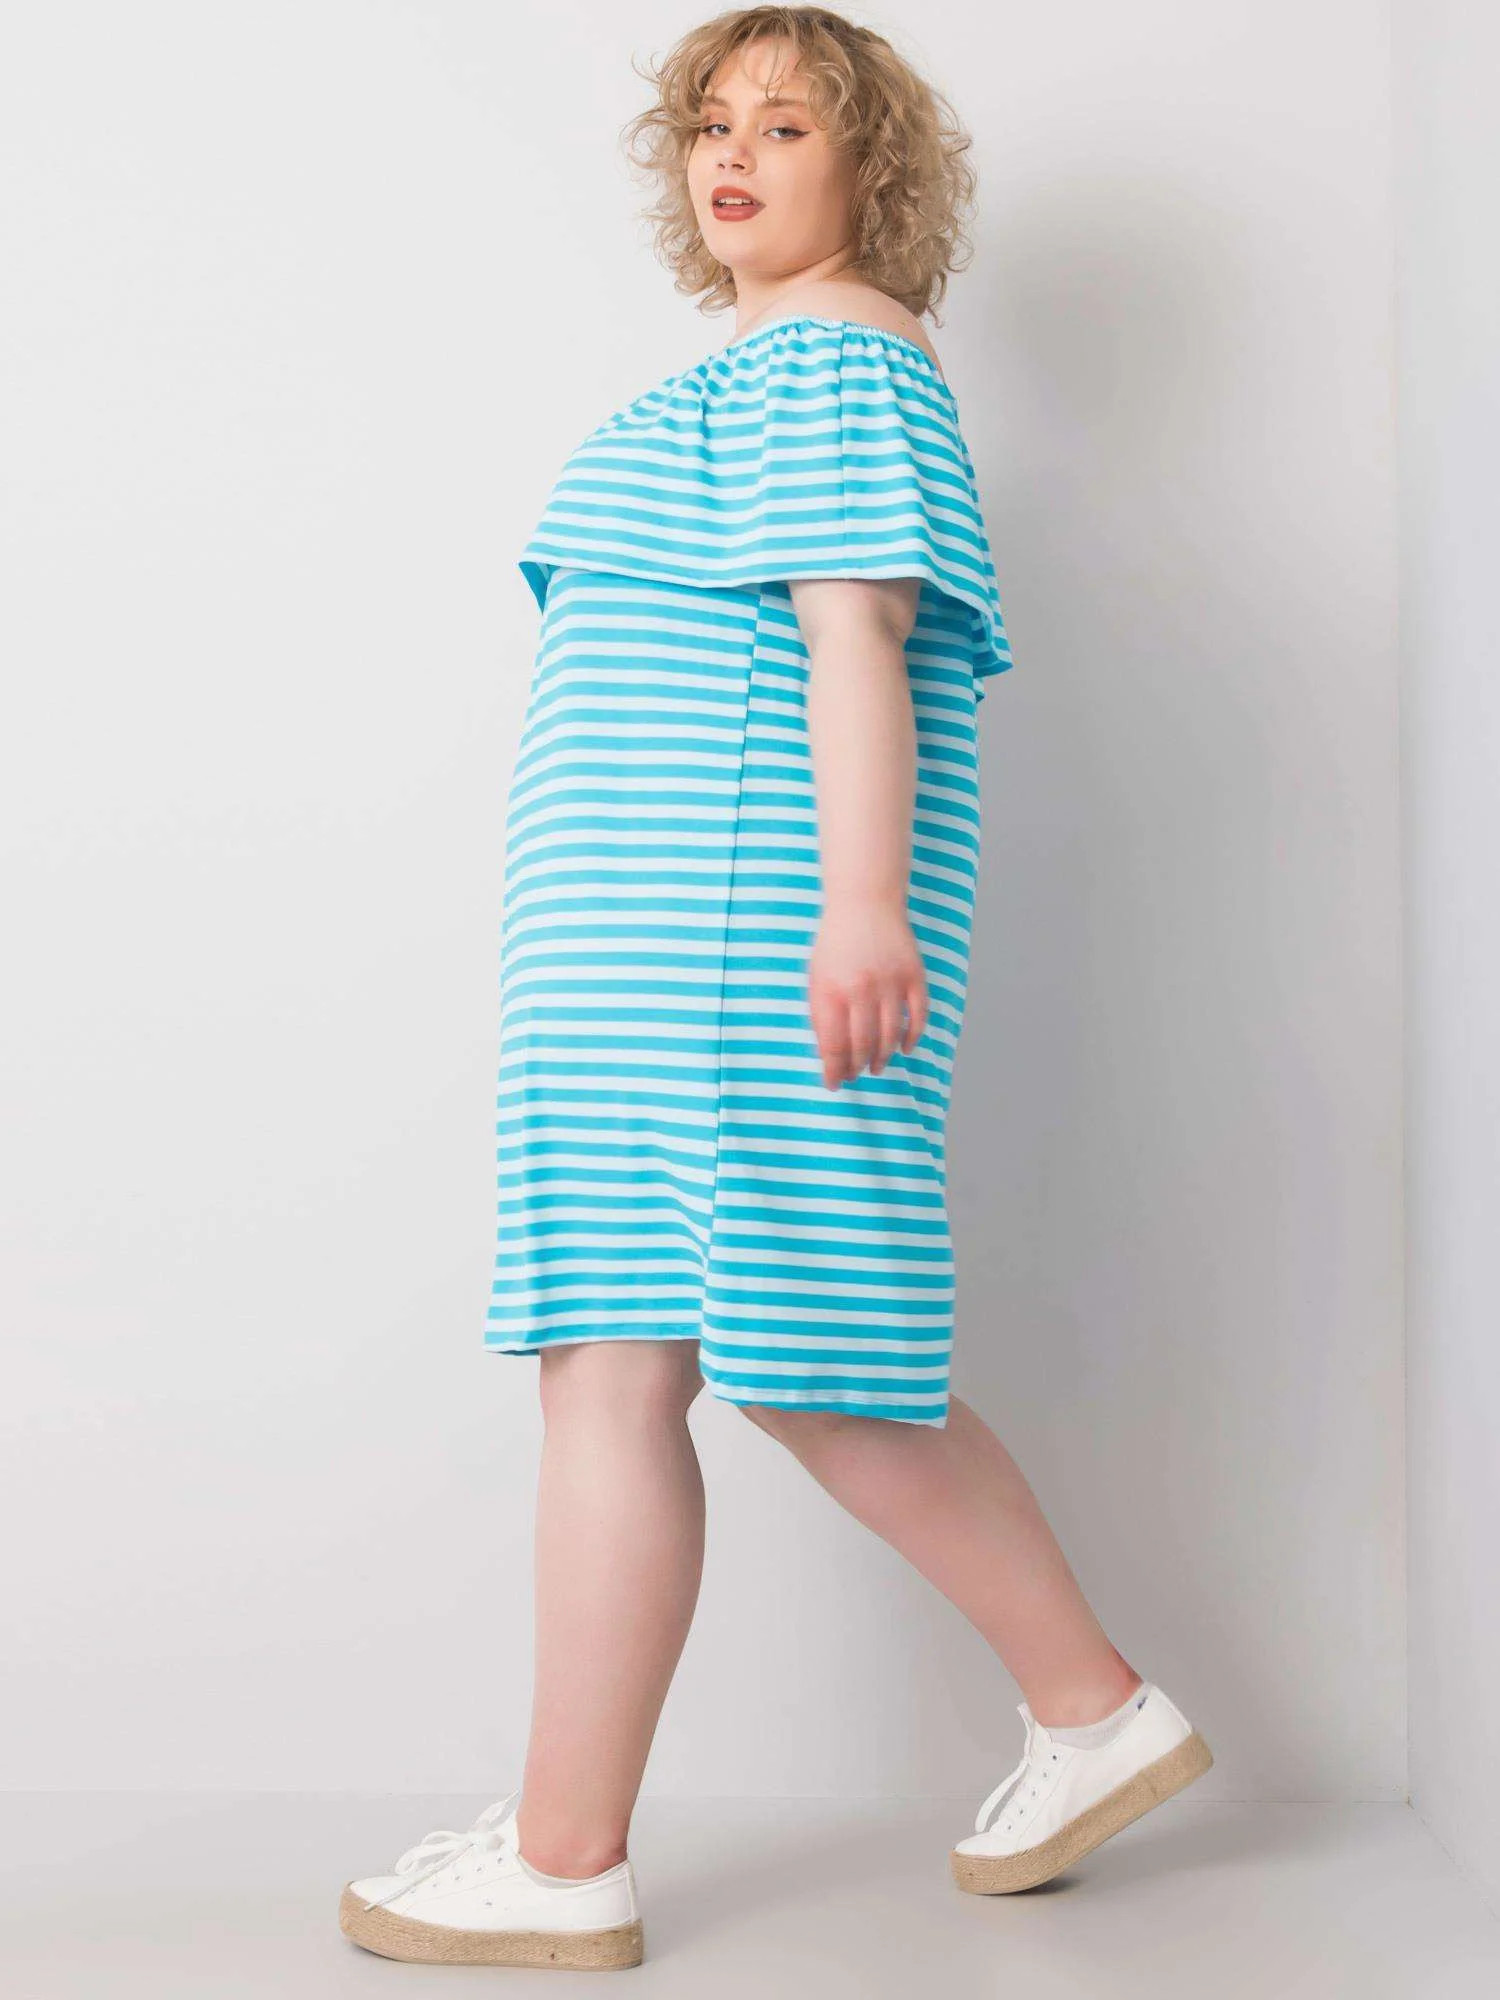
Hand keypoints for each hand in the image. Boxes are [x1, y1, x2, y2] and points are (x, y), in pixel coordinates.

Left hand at [807, 901, 929, 1089]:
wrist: (865, 902)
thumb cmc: (836, 944)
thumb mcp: (817, 977)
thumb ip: (821, 1014)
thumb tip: (829, 1055)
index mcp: (831, 990)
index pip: (834, 1045)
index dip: (833, 1070)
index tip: (833, 1083)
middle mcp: (861, 989)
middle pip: (862, 1045)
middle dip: (857, 1067)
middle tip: (856, 1075)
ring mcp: (891, 982)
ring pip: (890, 1035)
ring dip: (883, 1057)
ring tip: (876, 1066)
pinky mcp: (914, 975)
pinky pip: (918, 1016)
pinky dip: (913, 1037)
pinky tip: (904, 1048)